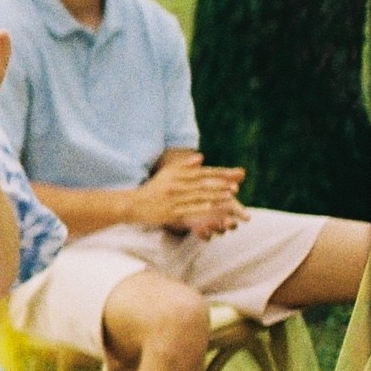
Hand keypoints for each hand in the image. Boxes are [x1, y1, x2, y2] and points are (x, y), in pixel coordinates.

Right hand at [132, 154, 246, 232]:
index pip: (202, 172)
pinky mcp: (170, 212)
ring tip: (231, 196)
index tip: (234, 174)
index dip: (219, 173)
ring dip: (215, 196)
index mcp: (176, 174)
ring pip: (197, 196)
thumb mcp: (167, 173)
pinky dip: (201, 208)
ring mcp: (173, 199)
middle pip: (202, 183)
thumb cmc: (153, 189)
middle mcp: (175, 185)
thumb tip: (201, 158)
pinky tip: (213, 208)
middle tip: (237, 186)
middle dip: (221, 184)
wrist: (132, 204)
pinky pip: (188, 209)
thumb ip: (184, 166)